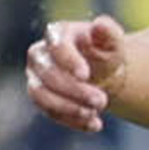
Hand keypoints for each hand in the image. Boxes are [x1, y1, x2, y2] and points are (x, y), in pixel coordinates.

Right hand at [24, 15, 127, 132]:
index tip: (86, 75)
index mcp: (57, 34)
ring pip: (41, 95)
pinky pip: (49, 112)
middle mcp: (39, 54)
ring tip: (94, 113)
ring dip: (68, 108)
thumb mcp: (113, 41)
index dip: (68, 60)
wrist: (102, 71)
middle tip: (101, 101)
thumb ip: (109, 32)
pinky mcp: (41, 98)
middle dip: (74, 90)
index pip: (56, 46)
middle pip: (47, 74)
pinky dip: (72, 120)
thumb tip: (100, 25)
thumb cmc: (105, 51)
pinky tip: (95, 124)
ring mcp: (36, 77)